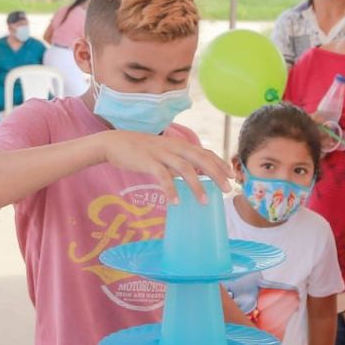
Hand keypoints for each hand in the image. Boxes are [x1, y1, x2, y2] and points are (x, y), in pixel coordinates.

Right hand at [99, 131, 232, 203]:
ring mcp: (161, 153)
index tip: (230, 175)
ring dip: (196, 186)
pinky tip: (176, 202)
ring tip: (204, 201)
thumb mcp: (163, 152)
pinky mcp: (148, 161)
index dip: (219, 163)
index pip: (205, 152)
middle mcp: (173, 147)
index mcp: (178, 144)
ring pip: (185, 168)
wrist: (113, 143)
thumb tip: (192, 175)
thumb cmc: (139, 150)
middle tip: (226, 189)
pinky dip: (171, 189)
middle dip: (216, 174)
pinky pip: (163, 176)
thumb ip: (177, 161)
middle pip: (201, 159)